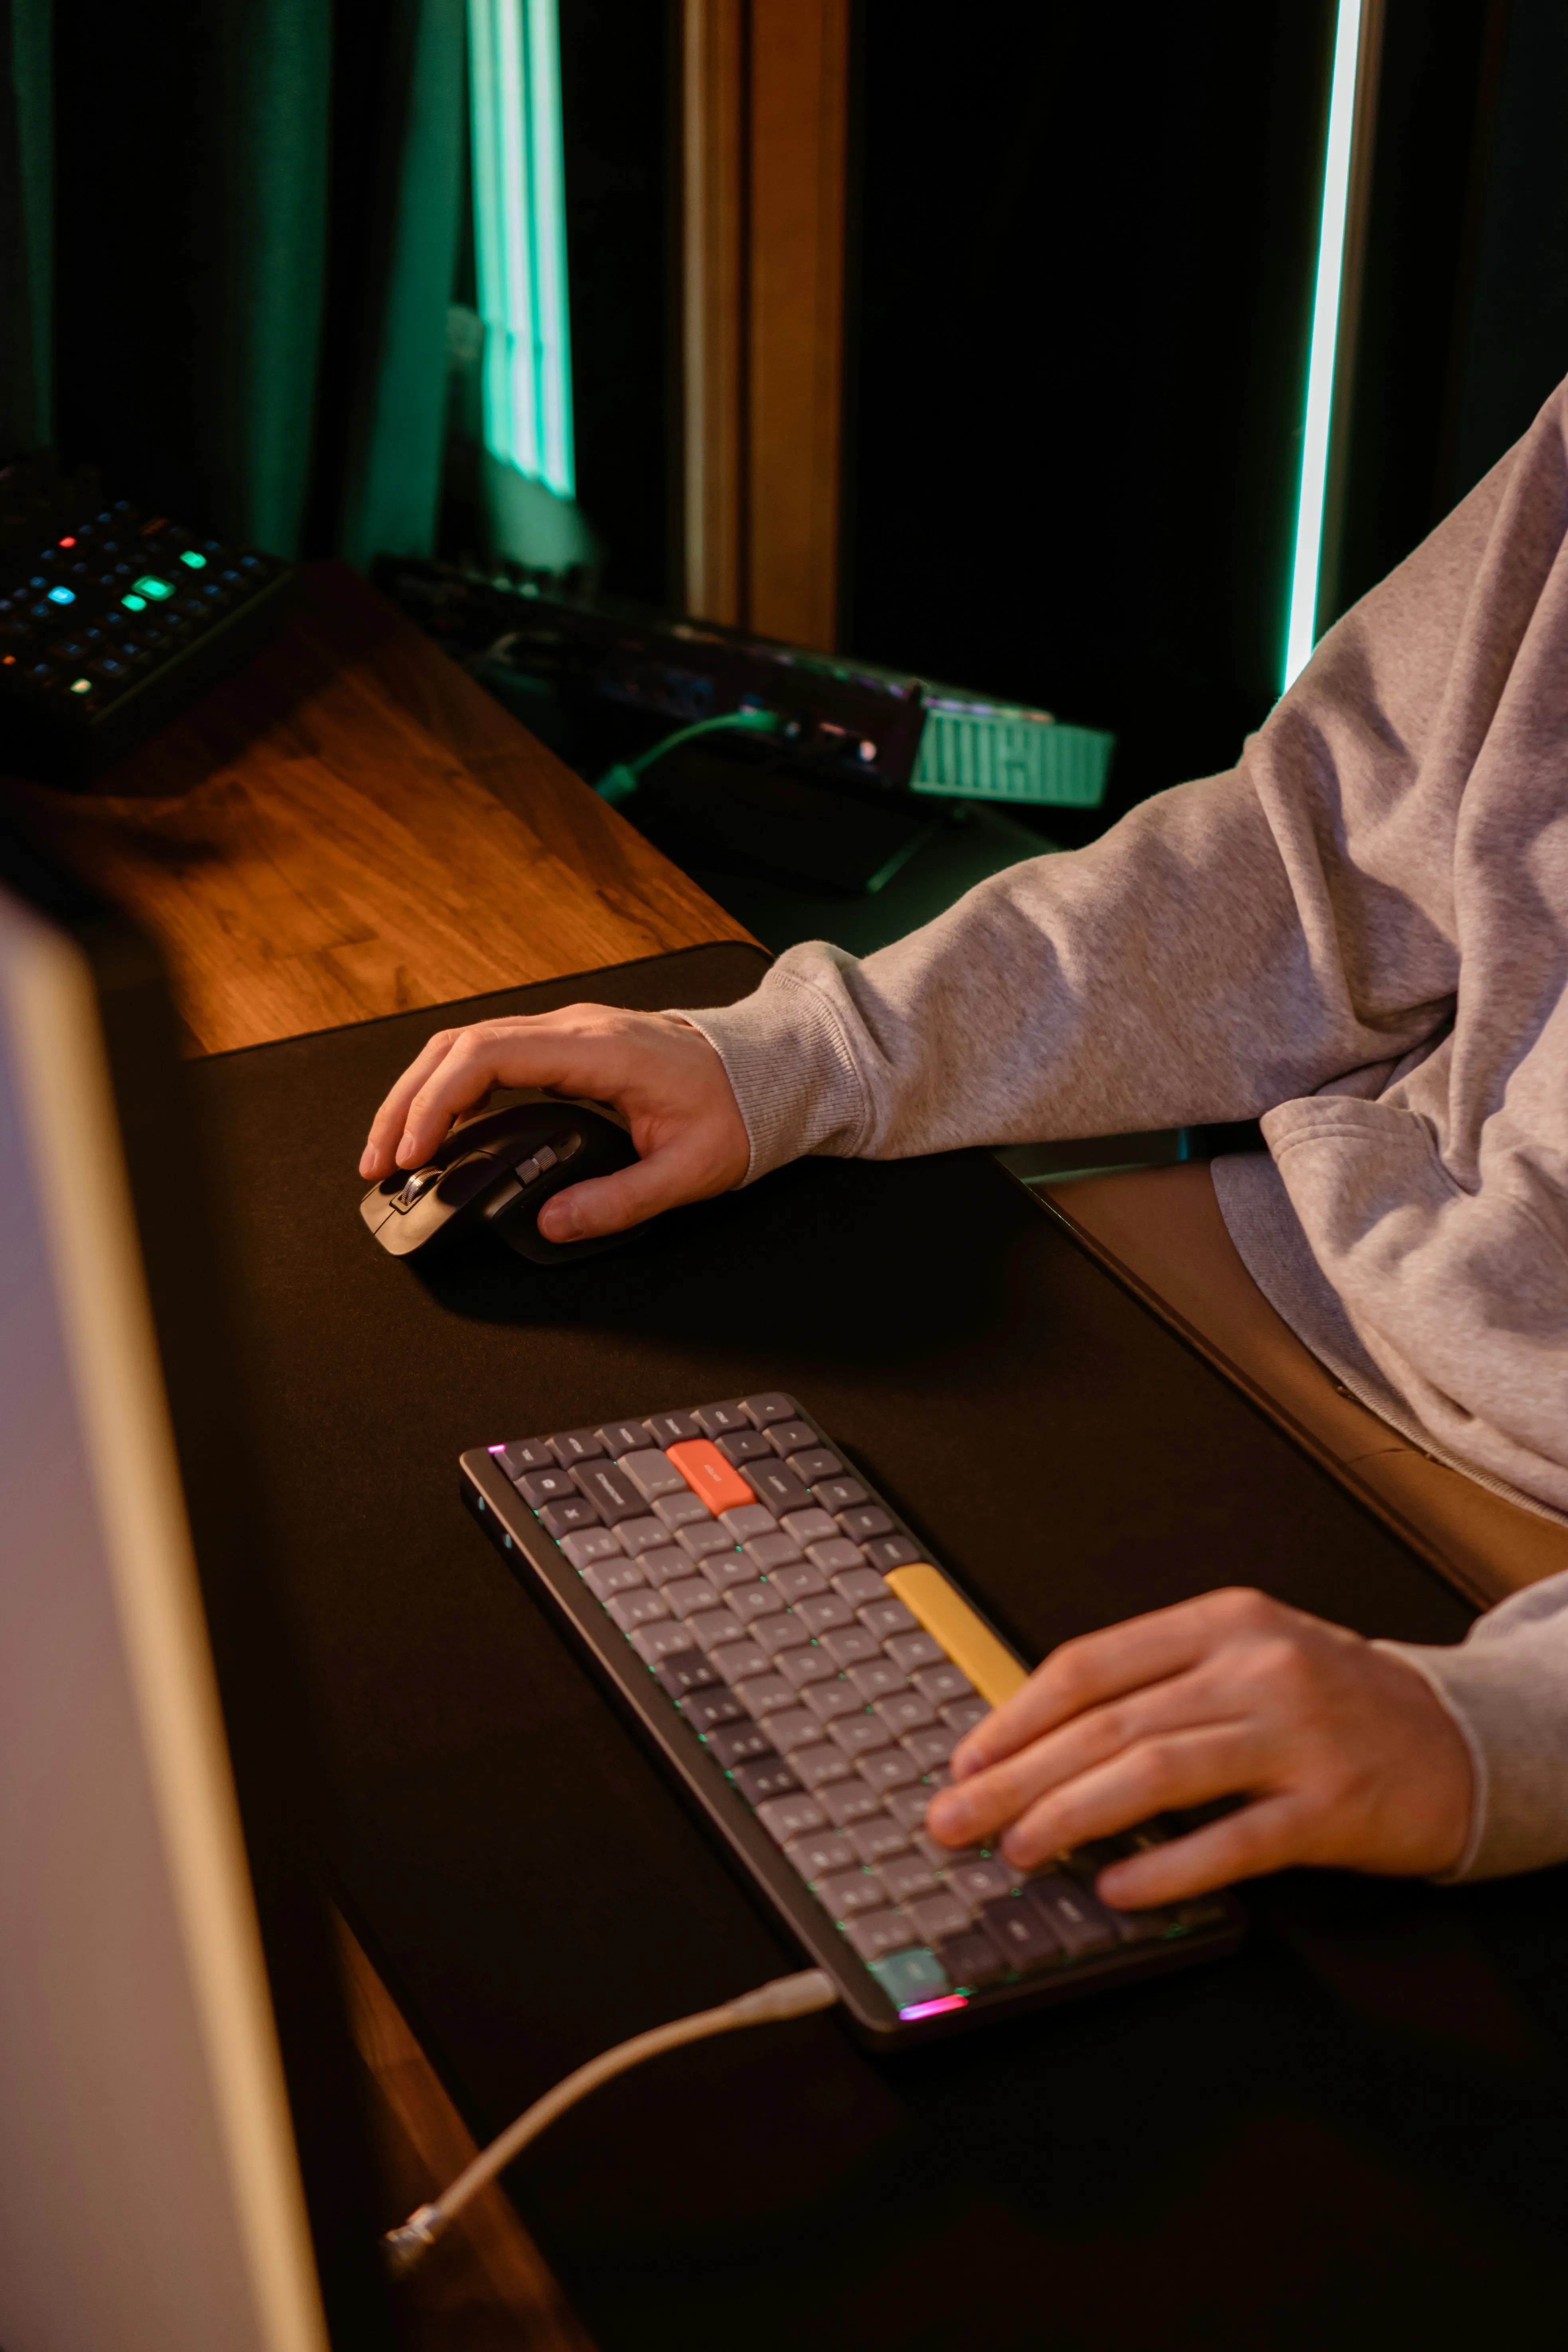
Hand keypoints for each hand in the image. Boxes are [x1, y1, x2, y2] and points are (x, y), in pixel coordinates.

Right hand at [357, 1006, 749, 1241]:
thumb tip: (551, 1222)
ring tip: (392, 1152)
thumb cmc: (734, 1110)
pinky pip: (489, 1059)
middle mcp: (572, 1028)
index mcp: (598, 1049)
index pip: (489, 1056)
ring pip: (465, 1047)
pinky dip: (451, 1092)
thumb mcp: (690, 1170)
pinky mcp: (563, 1047)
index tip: (413, 1152)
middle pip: (459, 1046)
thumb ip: (620, 1200)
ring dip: (420, 1095)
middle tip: (378, 1163)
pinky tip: (437, 1132)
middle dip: (406, 1102)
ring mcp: (565, 1032)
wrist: (764, 1070)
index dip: (439, 1101)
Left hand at [925, 1587, 1473, 1907]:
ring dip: (1072, 1814)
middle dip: (1017, 1776)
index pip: (1090, 1665)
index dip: (1016, 1717)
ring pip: (1156, 1772)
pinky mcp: (1330, 1806)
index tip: (965, 1761)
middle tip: (957, 1818)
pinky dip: (1167, 1866)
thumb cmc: (1332, 1703)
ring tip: (1018, 1848)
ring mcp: (1295, 1735)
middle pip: (1108, 1722)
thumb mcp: (1244, 1662)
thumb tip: (1040, 1741)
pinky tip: (1119, 1887)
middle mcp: (1254, 1667)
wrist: (1457, 1738)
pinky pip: (1233, 1840)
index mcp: (1220, 1623)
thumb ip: (1157, 1687)